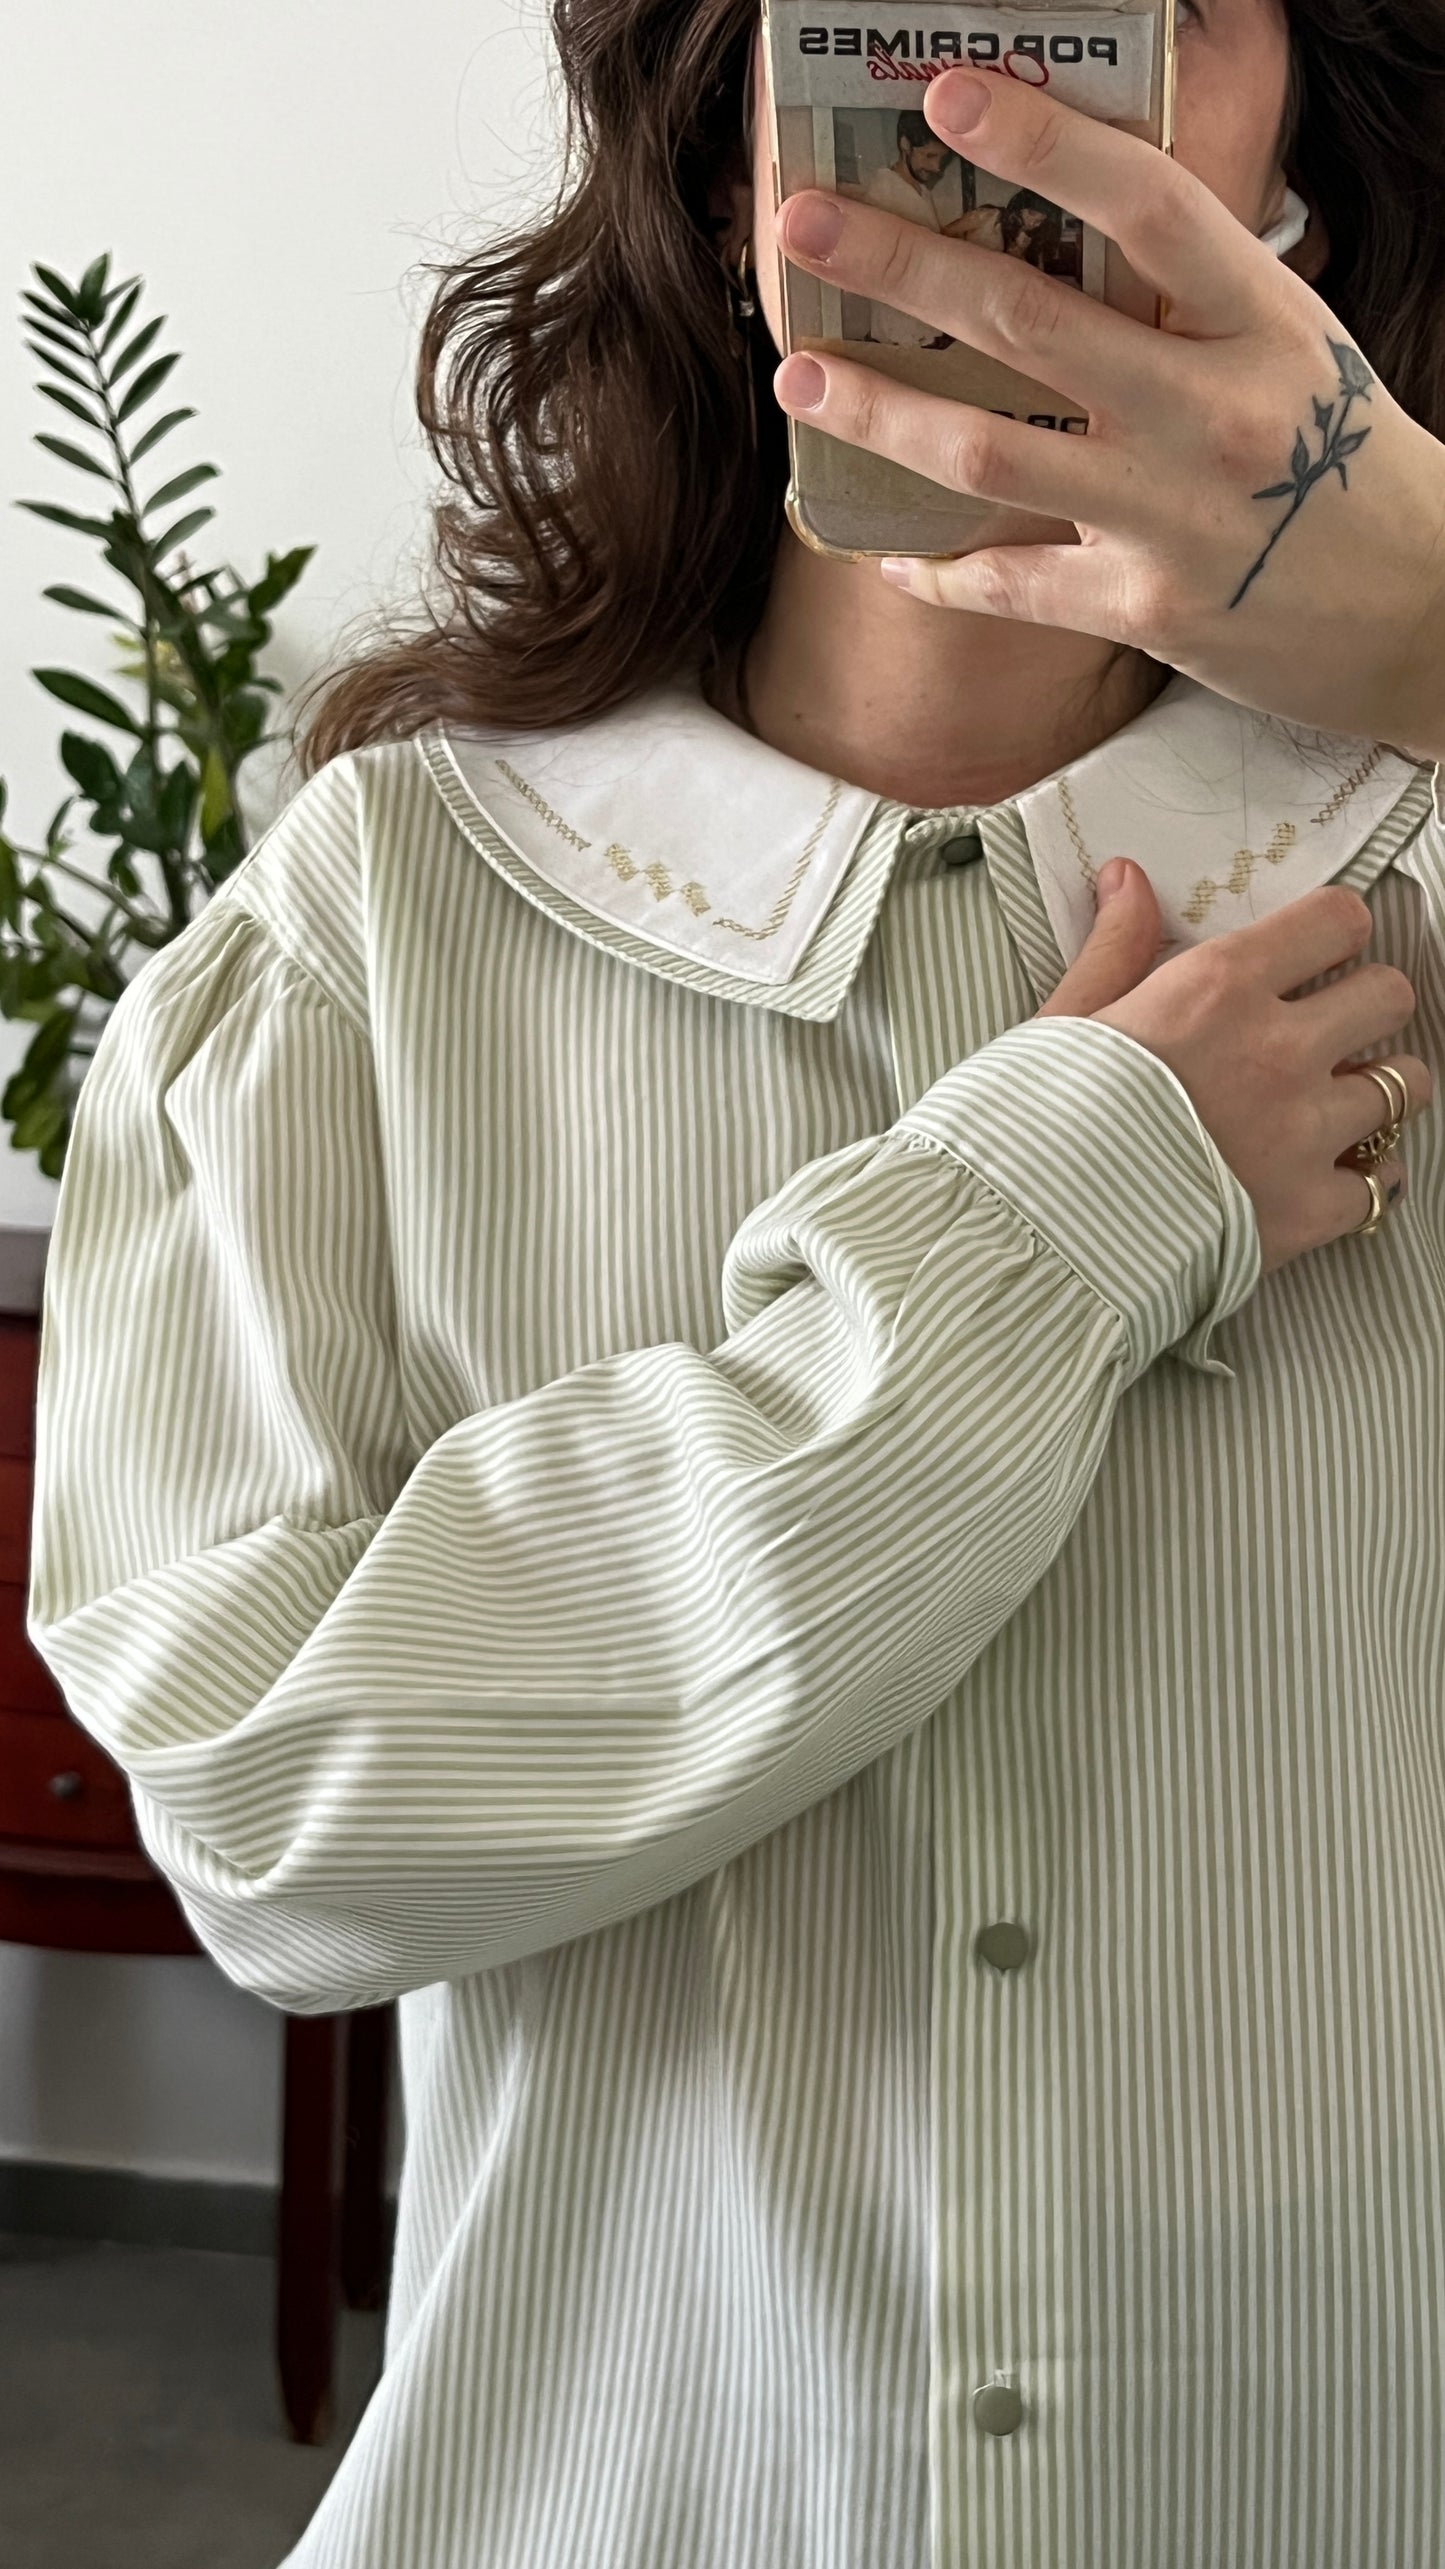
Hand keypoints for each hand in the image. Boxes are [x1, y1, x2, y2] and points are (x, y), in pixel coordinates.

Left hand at [772, 68, 1444, 759]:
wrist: (1418, 613)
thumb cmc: (1343, 463)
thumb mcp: (1288, 344)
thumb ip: (1190, 293)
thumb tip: (1066, 222)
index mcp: (1255, 319)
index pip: (1142, 205)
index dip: (1040, 143)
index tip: (948, 99)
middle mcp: (1211, 409)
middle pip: (1027, 321)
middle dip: (900, 265)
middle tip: (803, 227)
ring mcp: (1173, 514)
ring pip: (988, 455)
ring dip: (879, 411)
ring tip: (802, 376)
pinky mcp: (1147, 609)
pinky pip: (1013, 587)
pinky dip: (940, 575)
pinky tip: (888, 558)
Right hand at [1037, 861, 1431, 1273]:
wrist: (1036, 1237)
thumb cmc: (1038, 1125)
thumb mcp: (1065, 1022)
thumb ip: (1113, 948)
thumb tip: (1127, 878)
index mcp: (1218, 989)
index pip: (1335, 922)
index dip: (1334, 932)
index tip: (1317, 953)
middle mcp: (1279, 1051)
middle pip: (1388, 995)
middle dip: (1368, 1005)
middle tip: (1333, 1030)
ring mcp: (1304, 1134)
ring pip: (1404, 1086)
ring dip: (1377, 1091)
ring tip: (1337, 1107)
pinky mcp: (1310, 1210)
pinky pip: (1381, 1185)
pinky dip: (1366, 1182)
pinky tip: (1336, 1180)